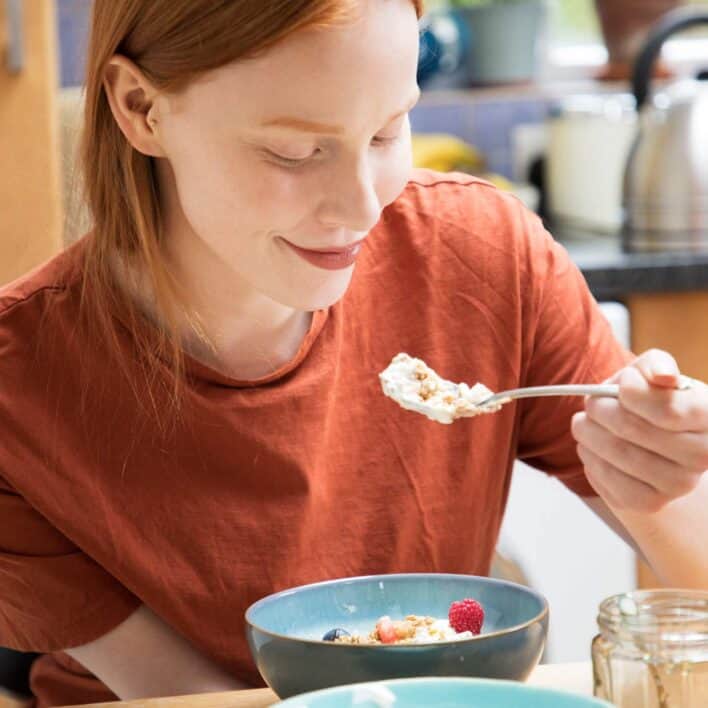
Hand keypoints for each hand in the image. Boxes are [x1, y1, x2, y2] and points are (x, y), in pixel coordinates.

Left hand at [571, 349, 707, 512]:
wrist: (650, 438)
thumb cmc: (650, 398)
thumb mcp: (653, 372)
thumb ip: (656, 365)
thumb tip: (662, 377)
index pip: (666, 409)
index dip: (631, 393)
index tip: (621, 386)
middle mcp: (702, 455)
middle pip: (632, 430)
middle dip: (599, 410)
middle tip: (590, 404)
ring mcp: (678, 484)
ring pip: (616, 454)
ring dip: (588, 434)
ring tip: (584, 424)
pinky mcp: (650, 503)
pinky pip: (607, 480)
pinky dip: (589, 459)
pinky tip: (591, 448)